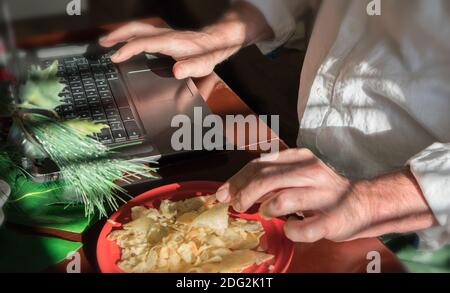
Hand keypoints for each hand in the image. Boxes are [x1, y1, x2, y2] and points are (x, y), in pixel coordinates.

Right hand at [99, 22, 238, 78]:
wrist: (216, 42)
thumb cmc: (208, 54)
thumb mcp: (203, 65)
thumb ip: (191, 68)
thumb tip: (176, 71)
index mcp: (171, 42)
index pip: (144, 42)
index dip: (128, 48)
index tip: (115, 57)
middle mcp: (165, 35)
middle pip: (136, 29)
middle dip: (118, 35)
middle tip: (103, 43)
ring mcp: (164, 34)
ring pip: (138, 28)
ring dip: (121, 33)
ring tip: (106, 41)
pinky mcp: (165, 35)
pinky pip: (143, 32)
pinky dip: (130, 35)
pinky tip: (126, 42)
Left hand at [216, 149, 435, 242]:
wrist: (363, 203)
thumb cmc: (321, 190)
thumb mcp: (296, 174)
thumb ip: (269, 177)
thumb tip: (232, 190)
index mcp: (300, 157)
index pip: (259, 164)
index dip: (236, 179)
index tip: (222, 193)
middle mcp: (311, 171)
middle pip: (266, 179)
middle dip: (244, 194)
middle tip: (236, 205)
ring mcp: (323, 194)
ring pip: (283, 199)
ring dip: (267, 209)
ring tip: (265, 213)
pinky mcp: (333, 218)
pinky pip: (303, 227)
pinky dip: (290, 229)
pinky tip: (290, 227)